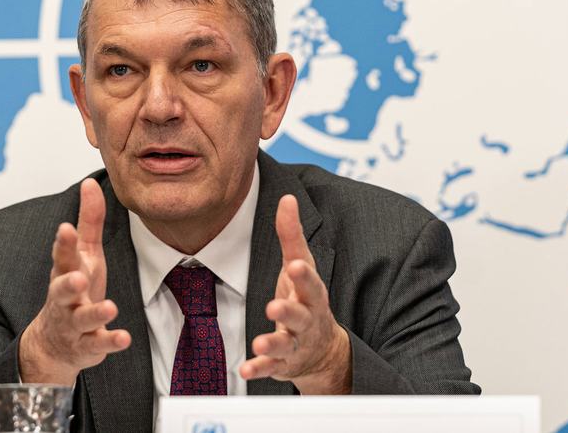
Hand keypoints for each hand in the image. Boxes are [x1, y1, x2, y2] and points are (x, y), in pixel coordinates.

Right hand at [19, 179, 130, 384]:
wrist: (55, 342)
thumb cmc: (75, 289)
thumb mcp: (84, 254)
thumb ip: (89, 221)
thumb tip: (90, 183)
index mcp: (66, 272)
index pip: (62, 256)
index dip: (63, 243)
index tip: (65, 228)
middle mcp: (65, 299)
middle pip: (63, 290)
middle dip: (68, 284)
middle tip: (78, 278)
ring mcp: (75, 323)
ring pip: (82, 319)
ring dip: (95, 313)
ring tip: (109, 308)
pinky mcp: (88, 345)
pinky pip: (99, 344)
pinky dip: (110, 342)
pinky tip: (124, 338)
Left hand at [240, 195, 350, 393]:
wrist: (322, 349)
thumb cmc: (306, 298)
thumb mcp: (300, 266)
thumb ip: (291, 235)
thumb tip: (287, 199)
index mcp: (311, 293)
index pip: (309, 281)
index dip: (302, 274)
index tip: (294, 265)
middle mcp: (306, 319)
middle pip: (300, 314)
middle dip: (289, 310)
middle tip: (275, 305)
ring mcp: (295, 342)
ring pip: (285, 342)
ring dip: (272, 341)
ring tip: (259, 341)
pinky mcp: (282, 361)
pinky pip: (270, 366)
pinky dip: (259, 367)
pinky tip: (245, 368)